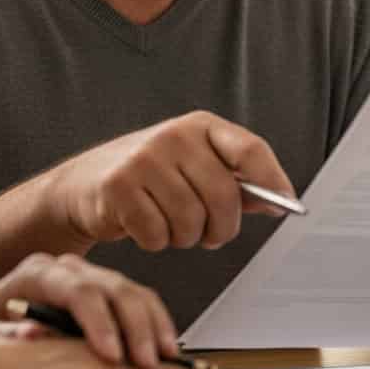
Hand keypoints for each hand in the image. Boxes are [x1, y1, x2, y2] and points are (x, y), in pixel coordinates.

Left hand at [0, 252, 177, 368]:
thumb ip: (3, 334)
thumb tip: (32, 333)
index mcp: (36, 271)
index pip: (77, 291)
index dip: (99, 323)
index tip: (112, 357)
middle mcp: (66, 266)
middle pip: (113, 286)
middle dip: (135, 325)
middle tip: (146, 363)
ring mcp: (88, 273)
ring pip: (132, 289)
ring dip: (153, 322)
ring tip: (165, 356)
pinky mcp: (104, 287)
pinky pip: (138, 297)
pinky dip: (155, 320)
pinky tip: (165, 345)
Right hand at [48, 111, 298, 252]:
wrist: (83, 184)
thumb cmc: (149, 178)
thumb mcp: (193, 167)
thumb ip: (235, 181)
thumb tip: (280, 200)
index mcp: (200, 126)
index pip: (250, 149)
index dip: (273, 180)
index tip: (286, 205)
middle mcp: (174, 136)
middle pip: (224, 196)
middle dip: (222, 228)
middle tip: (210, 236)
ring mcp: (144, 159)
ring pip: (191, 222)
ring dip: (185, 238)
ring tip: (170, 226)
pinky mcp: (119, 187)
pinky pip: (157, 235)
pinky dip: (155, 242)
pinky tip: (144, 227)